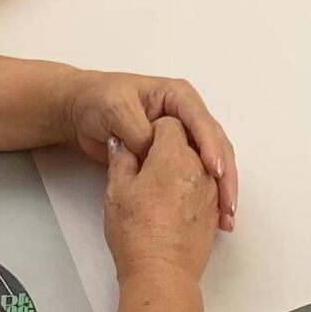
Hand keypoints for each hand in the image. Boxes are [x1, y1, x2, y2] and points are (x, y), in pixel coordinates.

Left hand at [65, 70, 238, 230]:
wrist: (83, 112)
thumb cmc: (99, 101)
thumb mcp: (116, 109)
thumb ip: (138, 128)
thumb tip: (154, 149)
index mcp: (177, 96)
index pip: (200, 121)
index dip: (210, 145)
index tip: (213, 169)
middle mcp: (186, 115)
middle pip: (216, 144)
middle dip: (225, 174)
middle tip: (227, 202)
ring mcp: (184, 137)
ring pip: (212, 162)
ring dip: (221, 188)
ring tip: (226, 215)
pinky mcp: (177, 157)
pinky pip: (198, 174)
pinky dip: (208, 194)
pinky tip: (214, 215)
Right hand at [104, 117, 222, 281]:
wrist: (162, 274)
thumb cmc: (138, 234)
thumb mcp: (117, 190)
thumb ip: (122, 158)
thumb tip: (123, 143)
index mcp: (175, 155)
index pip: (169, 123)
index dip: (152, 130)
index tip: (141, 145)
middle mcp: (200, 168)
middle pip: (189, 141)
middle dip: (169, 147)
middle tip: (147, 165)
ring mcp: (211, 191)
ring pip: (200, 164)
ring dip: (183, 168)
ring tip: (159, 187)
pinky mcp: (214, 212)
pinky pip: (207, 187)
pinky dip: (193, 188)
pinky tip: (173, 202)